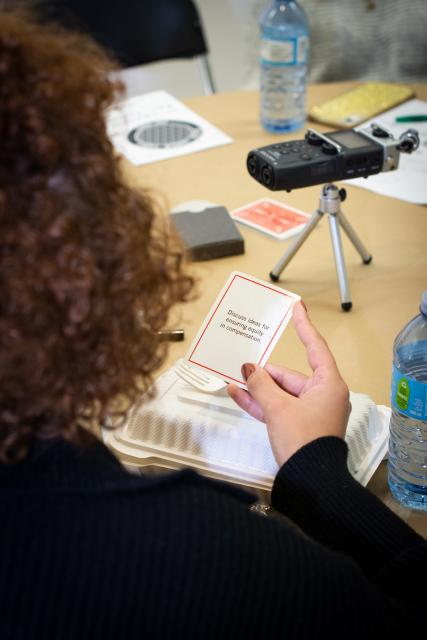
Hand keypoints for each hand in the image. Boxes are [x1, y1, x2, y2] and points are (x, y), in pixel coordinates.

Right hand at [227, 301, 350, 466]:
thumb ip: (261, 386)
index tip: (297, 308)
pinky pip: (278, 408)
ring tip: (235, 379)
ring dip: (258, 389)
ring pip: (281, 393)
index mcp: (328, 385)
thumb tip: (249, 370)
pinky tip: (238, 395)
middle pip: (290, 375)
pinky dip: (261, 403)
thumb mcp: (278, 409)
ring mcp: (311, 412)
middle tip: (241, 368)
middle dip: (265, 374)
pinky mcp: (299, 426)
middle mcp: (323, 395)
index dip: (304, 326)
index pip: (315, 348)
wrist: (309, 481)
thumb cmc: (303, 441)